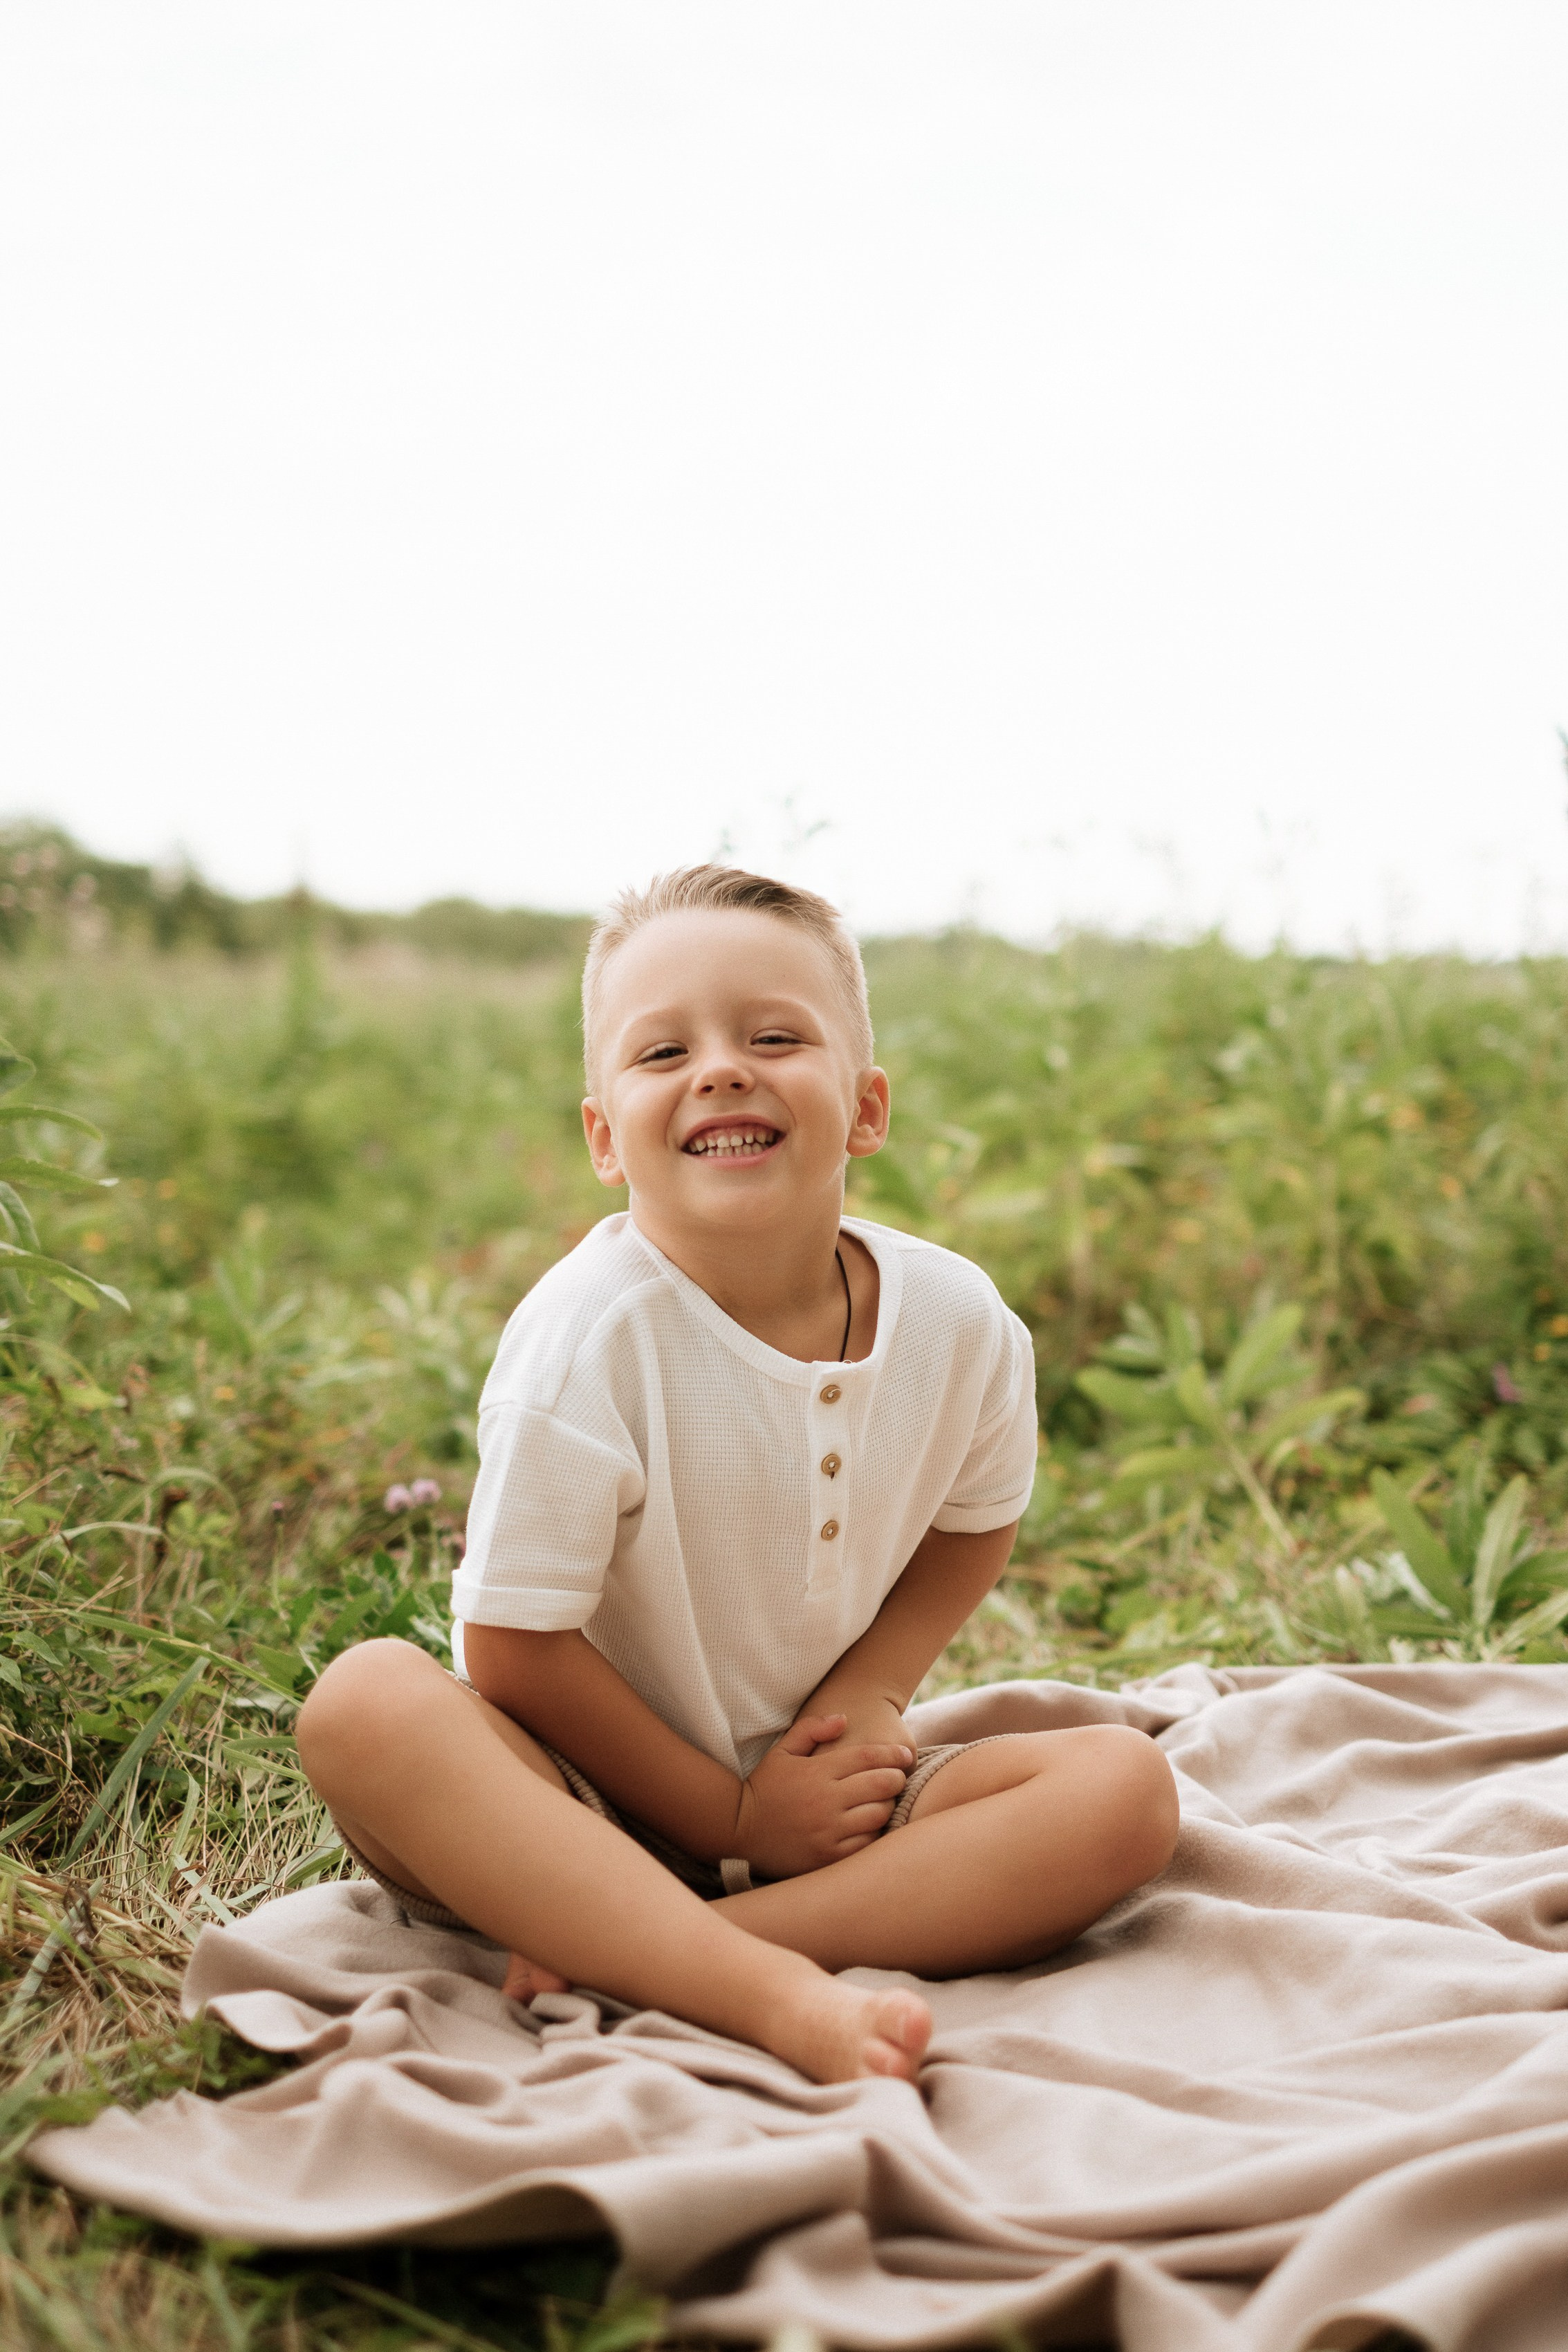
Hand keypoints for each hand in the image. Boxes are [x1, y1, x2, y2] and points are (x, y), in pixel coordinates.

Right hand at [732, 1712, 913, 1878]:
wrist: (738, 1830)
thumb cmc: (764, 1787)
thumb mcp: (782, 1751)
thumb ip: (811, 1729)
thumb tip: (844, 1719)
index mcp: (817, 1772)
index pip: (868, 1757)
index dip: (893, 1754)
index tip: (905, 1755)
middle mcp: (826, 1800)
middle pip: (881, 1784)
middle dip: (897, 1778)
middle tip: (898, 1778)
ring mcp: (828, 1831)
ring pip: (878, 1815)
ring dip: (888, 1806)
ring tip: (885, 1802)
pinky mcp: (828, 1856)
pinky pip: (866, 1844)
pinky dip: (875, 1834)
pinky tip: (871, 1826)